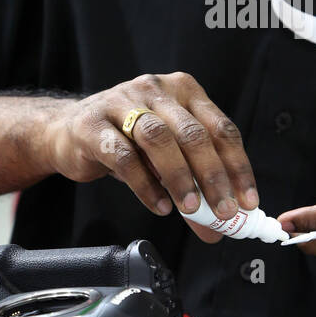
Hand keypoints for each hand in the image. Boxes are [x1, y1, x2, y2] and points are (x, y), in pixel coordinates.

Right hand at [42, 72, 257, 241]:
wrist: (68, 131)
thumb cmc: (126, 141)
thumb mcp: (165, 156)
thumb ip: (193, 184)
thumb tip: (218, 226)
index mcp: (183, 91)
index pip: (221, 128)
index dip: (237, 166)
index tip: (247, 200)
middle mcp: (155, 90)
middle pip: (192, 133)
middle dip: (212, 176)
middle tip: (223, 211)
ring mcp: (121, 102)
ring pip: (158, 139)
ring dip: (179, 178)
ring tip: (190, 208)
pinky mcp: (93, 125)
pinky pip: (124, 156)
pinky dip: (145, 185)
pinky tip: (158, 205)